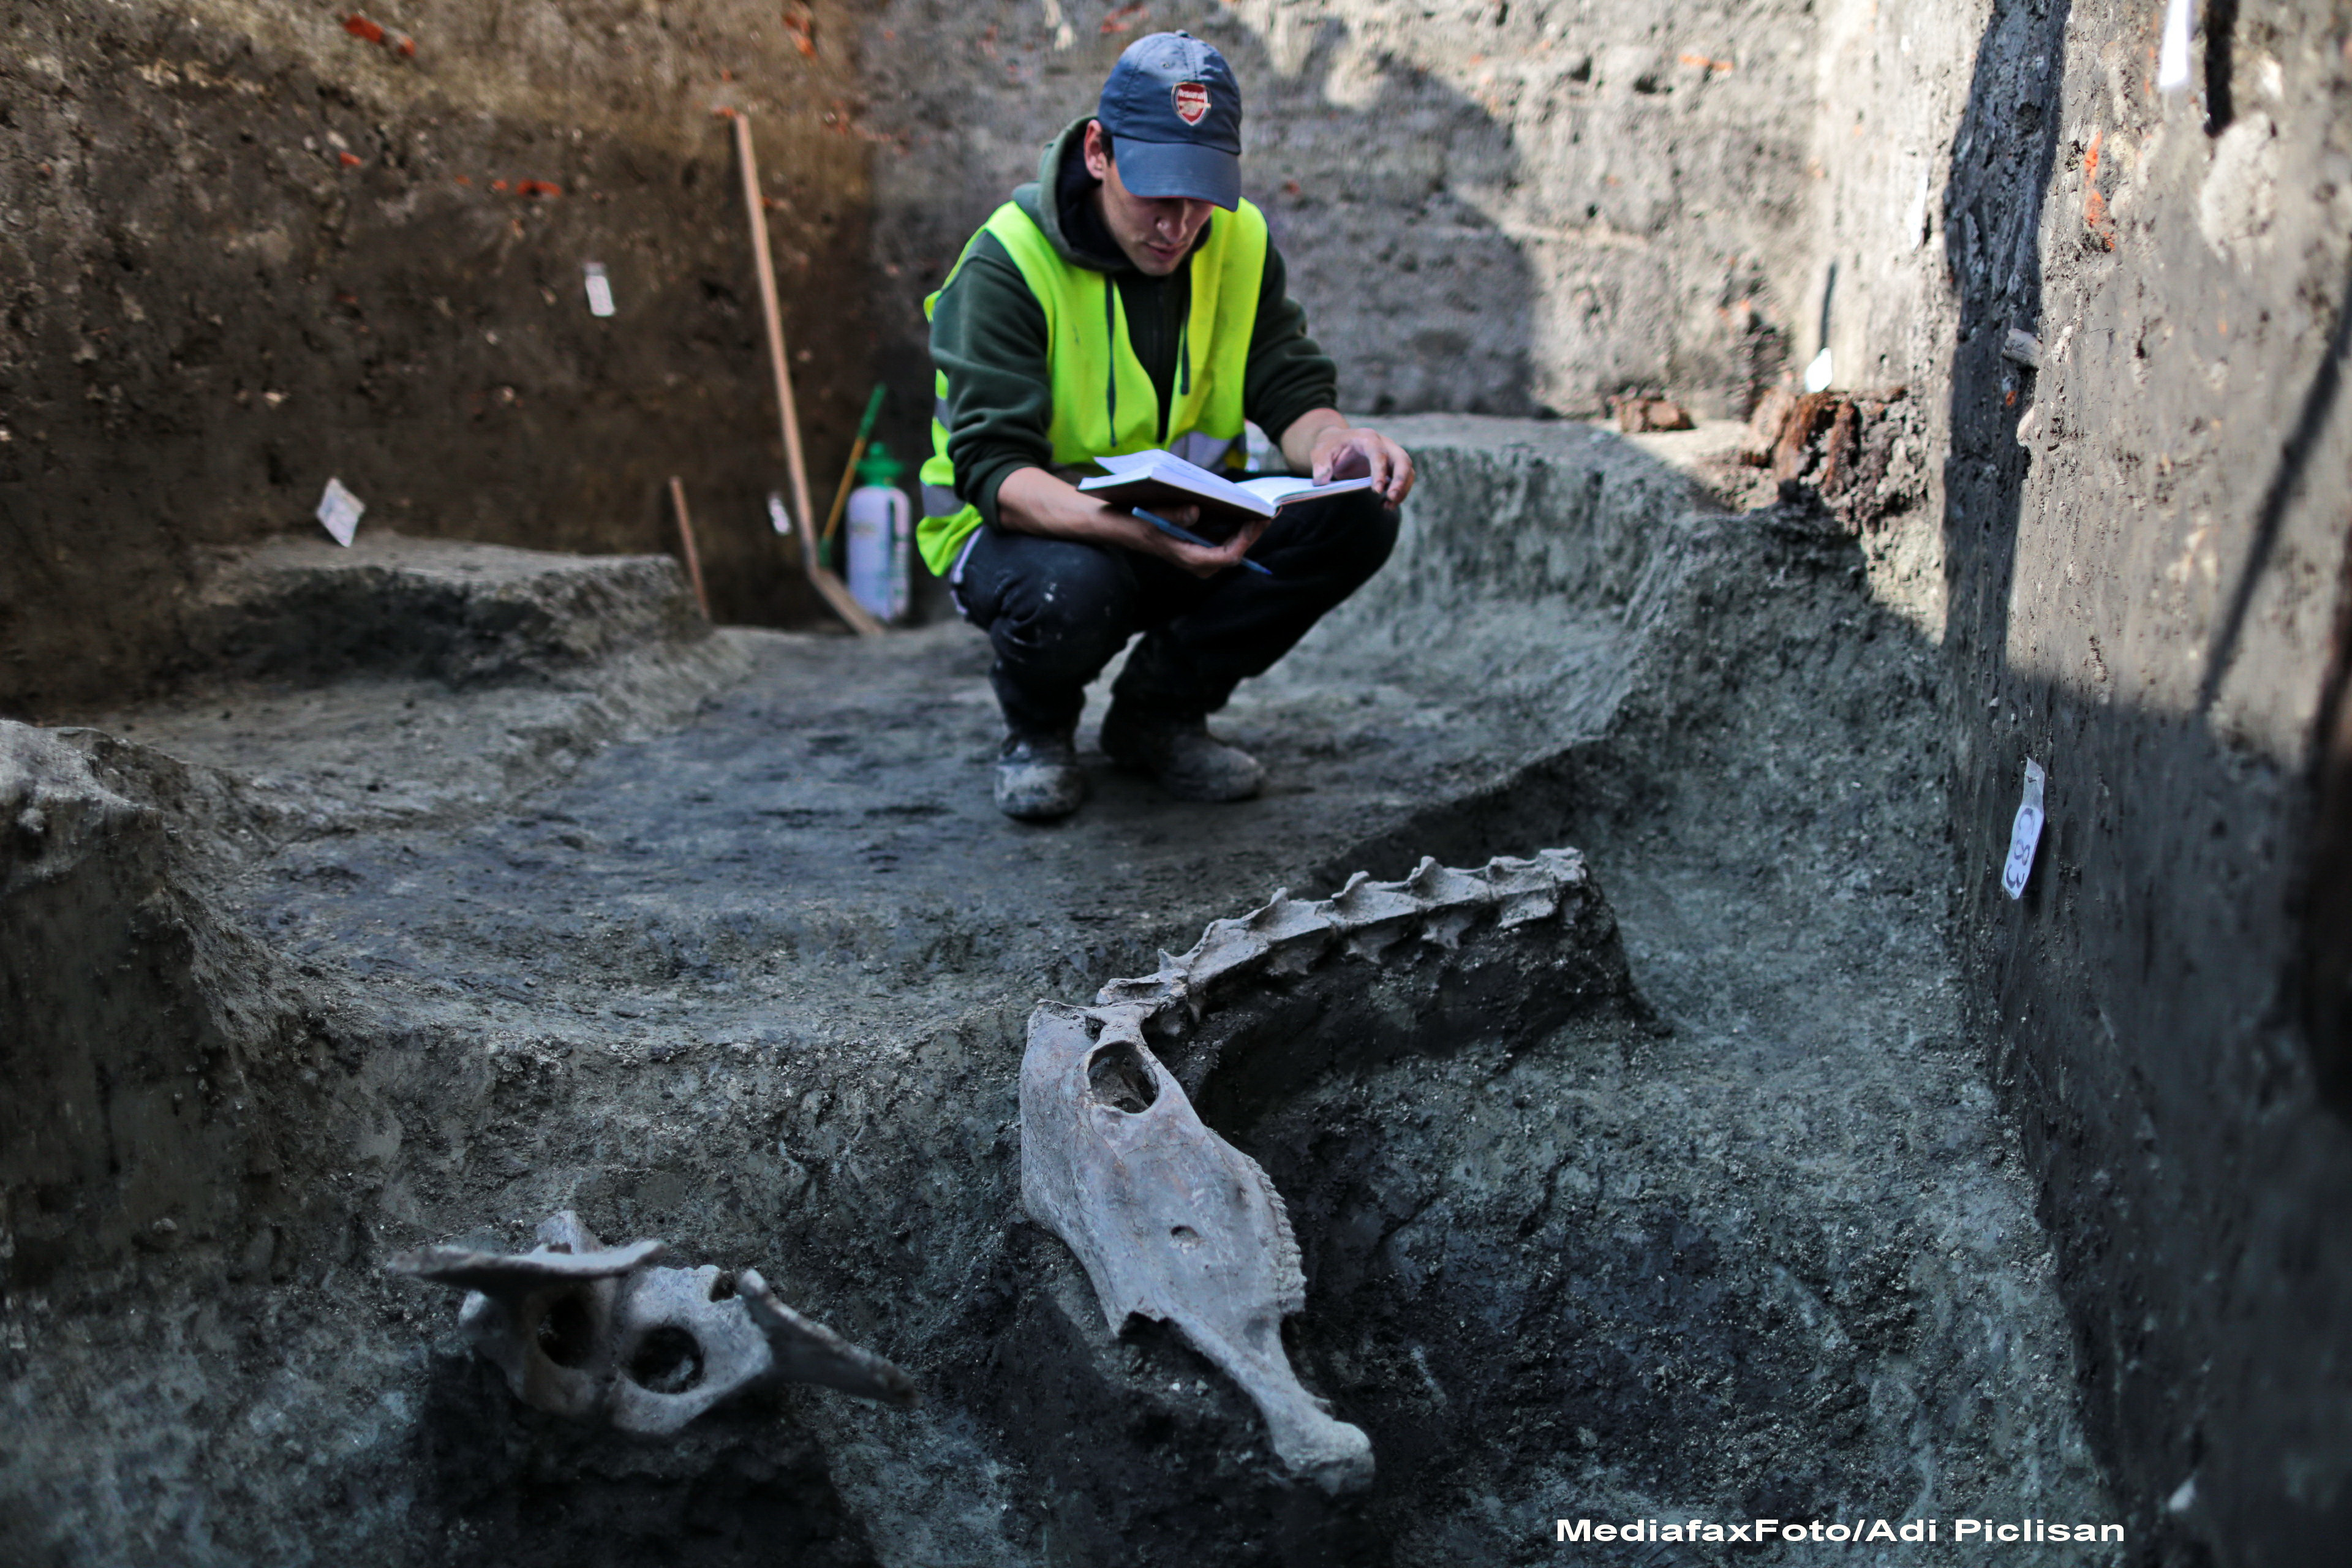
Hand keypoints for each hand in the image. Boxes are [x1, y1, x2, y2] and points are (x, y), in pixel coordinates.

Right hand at [1117, 503, 1270, 578]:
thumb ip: (1173, 515)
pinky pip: (1227, 538)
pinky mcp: (1202, 545)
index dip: (1246, 539)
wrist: (1122, 526)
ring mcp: (1202, 555)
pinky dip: (1239, 524)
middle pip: (1237, 550)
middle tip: (1272, 510)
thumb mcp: (1152, 516)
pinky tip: (1248, 507)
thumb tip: (1194, 511)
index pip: (1229, 556)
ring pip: (1235, 544)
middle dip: (1254, 531)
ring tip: (1265, 507)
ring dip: (1249, 527)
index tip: (1257, 520)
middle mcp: (1200, 562)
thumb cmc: (1136, 521)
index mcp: (1190, 559)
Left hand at [1305, 424, 1414, 505]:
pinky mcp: (1392, 467)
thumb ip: (1320, 464)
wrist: (1337, 443)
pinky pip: (1403, 480)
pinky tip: (1385, 505)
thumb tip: (1321, 480)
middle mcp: (1384, 444)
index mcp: (1367, 438)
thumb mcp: (1320, 452)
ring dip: (1402, 490)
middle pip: (1402, 460)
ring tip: (1387, 506)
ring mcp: (1391, 455)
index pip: (1379, 453)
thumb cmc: (1330, 447)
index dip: (1379, 471)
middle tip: (1391, 498)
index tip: (1376, 491)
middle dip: (1401, 480)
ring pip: (1407, 471)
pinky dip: (1399, 493)